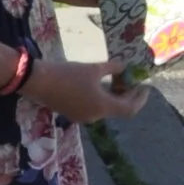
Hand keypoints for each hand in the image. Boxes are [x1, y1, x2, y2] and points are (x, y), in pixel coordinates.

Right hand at [28, 58, 149, 123]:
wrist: (37, 81)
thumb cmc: (67, 74)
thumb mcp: (93, 68)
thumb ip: (113, 68)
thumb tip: (125, 67)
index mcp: (103, 107)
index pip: (130, 109)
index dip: (140, 99)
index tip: (145, 87)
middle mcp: (95, 116)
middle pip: (119, 110)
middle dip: (127, 96)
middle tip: (132, 81)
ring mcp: (83, 117)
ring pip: (106, 109)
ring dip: (114, 97)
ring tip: (117, 81)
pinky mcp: (72, 114)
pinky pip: (94, 109)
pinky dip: (102, 99)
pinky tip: (101, 86)